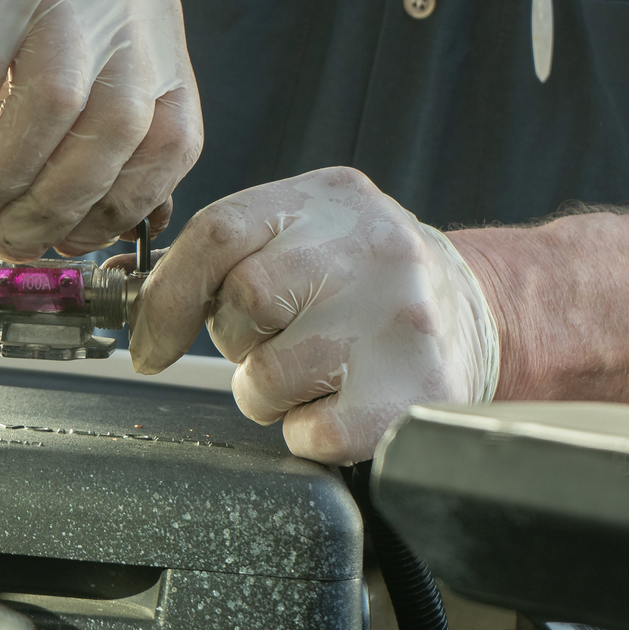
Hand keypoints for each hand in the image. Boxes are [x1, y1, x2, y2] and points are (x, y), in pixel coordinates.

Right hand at [0, 0, 202, 258]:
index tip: (72, 241)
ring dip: (2, 181)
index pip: (174, 137)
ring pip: (51, 105)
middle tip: (9, 240)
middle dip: (58, 205)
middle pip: (115, 127)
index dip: (125, 206)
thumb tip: (91, 234)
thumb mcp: (59, 61)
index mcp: (155, 25)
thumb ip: (86, 134)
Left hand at [127, 167, 499, 463]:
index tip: (151, 340)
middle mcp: (372, 247)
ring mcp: (398, 319)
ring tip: (311, 374)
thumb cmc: (374, 280)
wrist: (485, 312)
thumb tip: (142, 304)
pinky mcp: (414, 391)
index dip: (167, 295)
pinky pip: (309, 431)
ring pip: (266, 374)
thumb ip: (240, 246)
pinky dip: (307, 430)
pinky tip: (340, 402)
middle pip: (243, 301)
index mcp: (332, 198)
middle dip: (236, 339)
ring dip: (269, 391)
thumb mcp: (316, 228)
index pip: (220, 231)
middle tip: (273, 342)